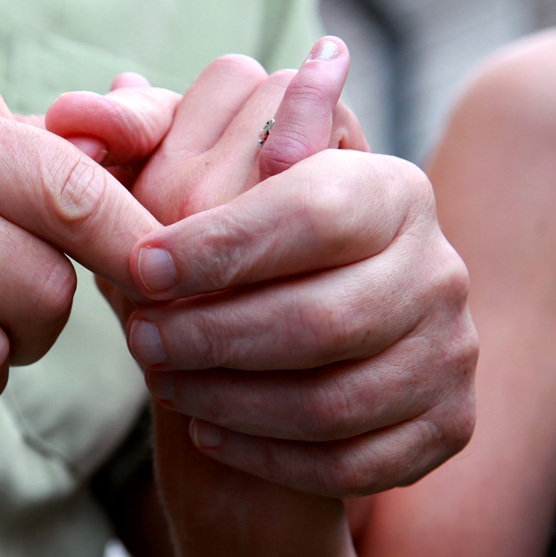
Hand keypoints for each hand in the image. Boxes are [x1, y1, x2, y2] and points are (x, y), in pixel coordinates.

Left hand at [54, 39, 476, 498]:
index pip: (311, 213)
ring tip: (160, 382)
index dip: (220, 246)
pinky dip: (268, 457)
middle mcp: (438, 266)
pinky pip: (355, 463)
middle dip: (212, 335)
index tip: (138, 267)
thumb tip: (103, 92)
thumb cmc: (236, 249)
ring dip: (230, 399)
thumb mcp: (195, 179)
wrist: (306, 348)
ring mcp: (452, 351)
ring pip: (334, 401)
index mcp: (390, 187)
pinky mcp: (449, 425)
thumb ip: (152, 133)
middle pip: (321, 319)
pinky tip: (206, 433)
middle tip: (139, 338)